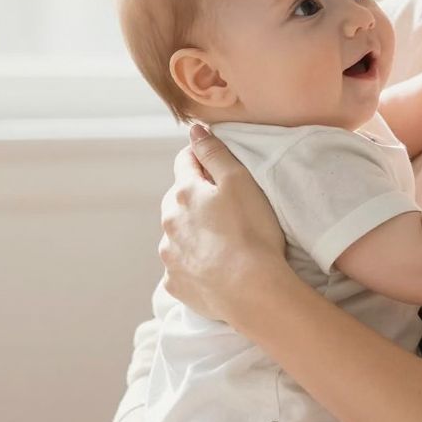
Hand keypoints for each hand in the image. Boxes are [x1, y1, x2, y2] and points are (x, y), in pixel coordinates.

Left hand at [159, 123, 287, 324]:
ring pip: (176, 236)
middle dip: (194, 200)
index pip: (185, 163)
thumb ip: (214, 153)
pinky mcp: (175, 284)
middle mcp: (169, 223)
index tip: (217, 166)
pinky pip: (180, 269)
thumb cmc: (252, 233)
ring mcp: (169, 256)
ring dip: (192, 234)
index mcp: (184, 194)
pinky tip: (214, 270)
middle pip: (177, 201)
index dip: (201, 159)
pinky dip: (193, 265)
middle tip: (225, 210)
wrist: (251, 291)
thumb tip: (194, 130)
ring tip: (222, 244)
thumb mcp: (239, 181)